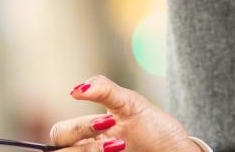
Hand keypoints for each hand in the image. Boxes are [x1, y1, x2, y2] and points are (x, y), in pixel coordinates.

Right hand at [47, 75, 199, 151]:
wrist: (175, 148)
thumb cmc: (153, 127)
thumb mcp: (129, 102)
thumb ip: (104, 89)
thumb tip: (77, 89)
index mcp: (87, 132)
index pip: (60, 133)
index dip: (76, 129)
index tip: (104, 121)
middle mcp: (87, 149)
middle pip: (60, 148)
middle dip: (83, 136)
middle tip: (111, 131)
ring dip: (93, 150)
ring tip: (122, 145)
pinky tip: (126, 151)